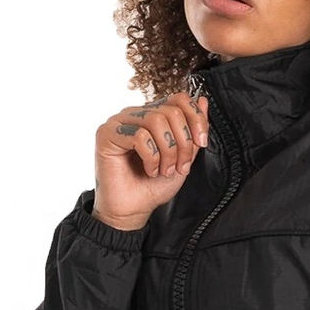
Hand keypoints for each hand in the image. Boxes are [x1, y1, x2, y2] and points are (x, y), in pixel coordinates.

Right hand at [92, 90, 210, 229]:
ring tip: (164, 170)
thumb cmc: (153, 186)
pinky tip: (149, 170)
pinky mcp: (106, 134)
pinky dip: (151, 158)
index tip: (202, 143)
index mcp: (153, 116)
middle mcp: (136, 114)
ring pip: (156, 120)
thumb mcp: (183, 157)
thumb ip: (192, 131)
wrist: (133, 209)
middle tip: (180, 167)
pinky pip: (139, 136)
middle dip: (183, 143)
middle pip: (170, 111)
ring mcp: (120, 122)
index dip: (196, 118)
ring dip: (168, 152)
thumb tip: (202, 101)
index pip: (178, 99)